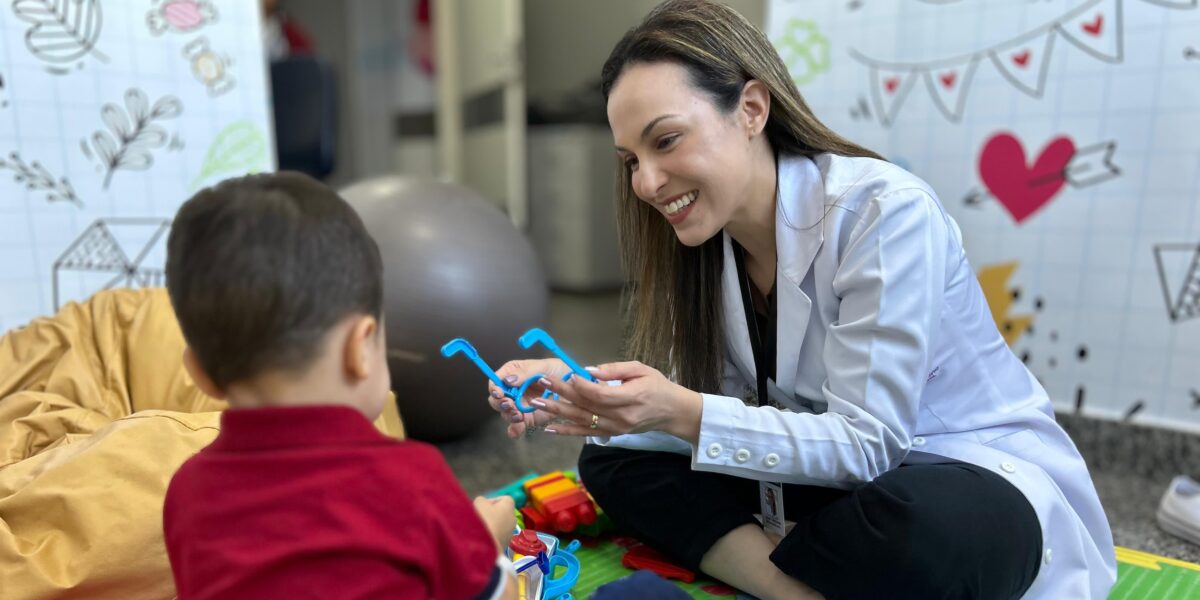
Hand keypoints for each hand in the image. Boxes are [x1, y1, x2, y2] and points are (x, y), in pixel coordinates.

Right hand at [473, 495, 516, 550]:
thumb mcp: (479, 503)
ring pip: (501, 525)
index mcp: (509, 506)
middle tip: (480, 517)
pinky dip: (492, 536)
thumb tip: (483, 505)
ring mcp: (510, 533)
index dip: (493, 500)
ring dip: (492, 525)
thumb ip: (482, 500)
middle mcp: (513, 519)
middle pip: (503, 513)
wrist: (486, 546)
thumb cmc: (484, 520)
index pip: (505, 499)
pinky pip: (498, 536)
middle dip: (492, 514)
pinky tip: (482, 538)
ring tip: (480, 528)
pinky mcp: (505, 544)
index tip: (483, 506)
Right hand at [487, 358, 572, 438]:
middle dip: (500, 403)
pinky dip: (514, 430)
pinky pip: (516, 426)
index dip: (494, 387)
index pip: (496, 380)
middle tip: (510, 405)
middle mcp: (513, 390)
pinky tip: (517, 430)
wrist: (577, 389)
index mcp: (514, 373)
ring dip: (509, 416)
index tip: (499, 392)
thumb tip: (508, 380)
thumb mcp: (544, 367)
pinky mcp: (528, 418)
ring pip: (505, 413)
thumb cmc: (560, 371)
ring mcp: (519, 405)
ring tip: (518, 416)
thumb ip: (525, 373)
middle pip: (497, 399)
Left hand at [531, 361, 702, 441]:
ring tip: (538, 403)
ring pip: (582, 420)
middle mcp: (621, 416)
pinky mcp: (611, 434)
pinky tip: (550, 427)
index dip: (581, 385)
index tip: (567, 375)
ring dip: (558, 412)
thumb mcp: (640, 369)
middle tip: (541, 384)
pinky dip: (567, 430)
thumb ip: (615, 369)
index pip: (600, 393)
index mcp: (631, 397)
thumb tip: (589, 370)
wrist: (671, 412)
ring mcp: (615, 428)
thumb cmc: (657, 385)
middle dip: (561, 394)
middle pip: (587, 406)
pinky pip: (585, 432)